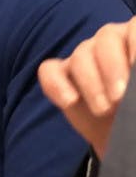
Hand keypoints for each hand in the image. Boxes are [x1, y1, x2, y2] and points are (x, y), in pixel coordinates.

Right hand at [38, 18, 135, 156]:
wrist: (127, 138)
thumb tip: (133, 84)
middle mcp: (112, 43)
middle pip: (106, 38)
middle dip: (112, 67)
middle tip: (120, 98)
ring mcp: (85, 57)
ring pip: (81, 55)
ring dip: (91, 84)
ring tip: (103, 111)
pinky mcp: (62, 75)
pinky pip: (49, 70)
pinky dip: (56, 84)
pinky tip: (69, 102)